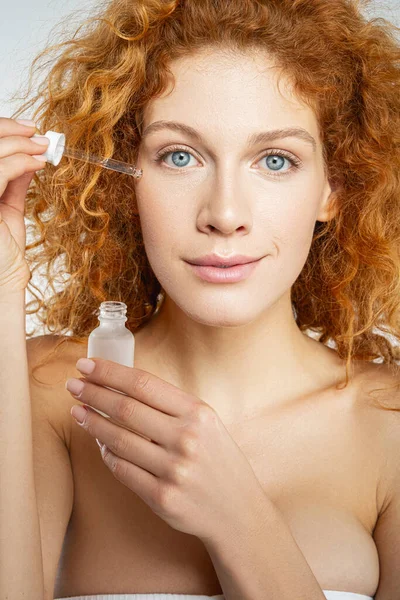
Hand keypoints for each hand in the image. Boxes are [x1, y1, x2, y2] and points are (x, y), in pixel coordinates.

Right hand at [0, 117, 48, 294]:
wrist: (4, 280)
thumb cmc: (3, 252)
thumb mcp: (8, 208)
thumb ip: (14, 181)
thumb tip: (30, 157)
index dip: (3, 129)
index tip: (30, 129)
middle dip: (11, 130)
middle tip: (38, 134)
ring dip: (20, 144)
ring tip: (43, 148)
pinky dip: (20, 162)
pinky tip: (38, 164)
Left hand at [66, 357, 265, 545]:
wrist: (238, 510)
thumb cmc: (218, 459)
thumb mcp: (206, 423)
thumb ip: (171, 406)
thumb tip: (123, 386)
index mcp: (198, 413)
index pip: (144, 384)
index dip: (109, 372)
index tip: (87, 365)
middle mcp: (187, 438)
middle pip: (126, 409)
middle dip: (93, 393)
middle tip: (73, 385)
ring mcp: (174, 470)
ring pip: (118, 440)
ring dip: (92, 422)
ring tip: (78, 411)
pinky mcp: (162, 497)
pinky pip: (121, 469)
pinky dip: (106, 453)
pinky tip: (99, 442)